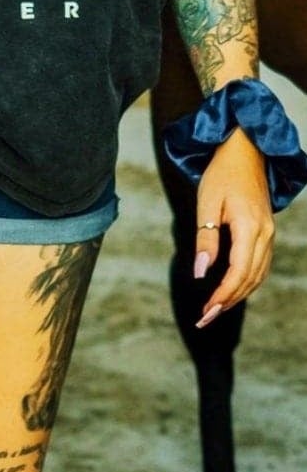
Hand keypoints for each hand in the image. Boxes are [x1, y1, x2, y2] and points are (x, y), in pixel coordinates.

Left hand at [194, 126, 273, 326]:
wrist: (245, 152)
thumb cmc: (221, 175)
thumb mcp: (206, 204)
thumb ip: (205, 239)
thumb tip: (201, 272)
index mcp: (249, 227)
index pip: (238, 271)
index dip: (223, 294)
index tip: (206, 311)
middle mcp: (265, 234)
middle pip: (250, 278)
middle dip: (228, 302)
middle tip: (204, 319)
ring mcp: (269, 234)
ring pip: (257, 274)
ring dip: (237, 295)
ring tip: (214, 311)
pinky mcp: (265, 233)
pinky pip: (259, 265)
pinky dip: (246, 282)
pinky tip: (230, 290)